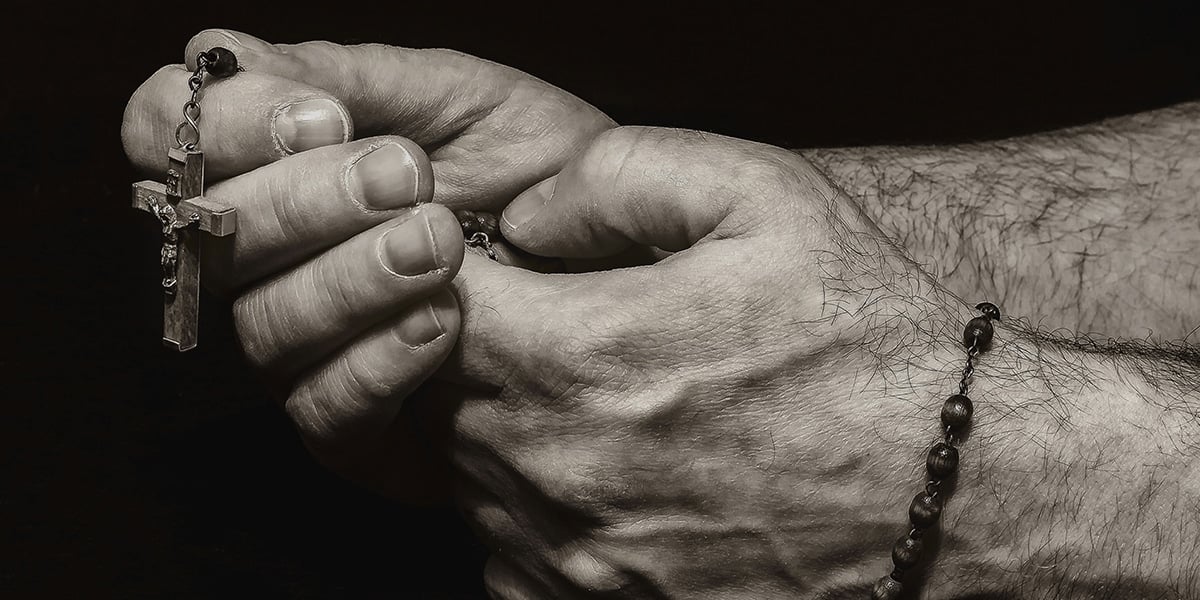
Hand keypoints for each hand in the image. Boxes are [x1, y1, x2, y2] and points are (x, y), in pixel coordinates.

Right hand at [120, 29, 611, 500]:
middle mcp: (274, 260)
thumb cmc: (542, 176)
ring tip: (441, 245)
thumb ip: (352, 76)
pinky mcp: (354, 426)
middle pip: (213, 237)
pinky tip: (441, 323)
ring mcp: (307, 346)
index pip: (168, 136)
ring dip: (349, 278)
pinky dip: (378, 363)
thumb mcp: (465, 101)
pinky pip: (323, 410)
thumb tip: (231, 55)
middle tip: (404, 177)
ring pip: (264, 326)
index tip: (323, 117)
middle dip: (305, 201)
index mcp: (280, 165)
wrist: (623, 264)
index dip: (225, 125)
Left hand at [436, 126, 973, 596]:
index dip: (450, 274)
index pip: (425, 308)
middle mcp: (558, 473)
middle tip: (551, 320)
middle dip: (474, 349)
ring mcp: (578, 556)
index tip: (499, 264)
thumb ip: (615, 177)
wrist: (956, 486)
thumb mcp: (760, 196)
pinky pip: (510, 552)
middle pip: (437, 398)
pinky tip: (608, 472)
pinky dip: (534, 508)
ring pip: (468, 477)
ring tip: (596, 394)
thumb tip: (524, 220)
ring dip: (502, 427)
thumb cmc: (866, 338)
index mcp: (578, 360)